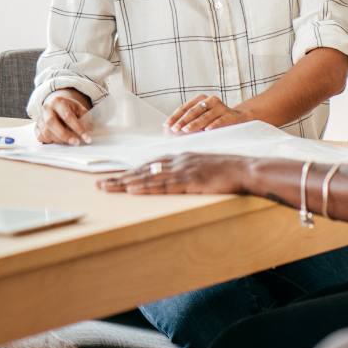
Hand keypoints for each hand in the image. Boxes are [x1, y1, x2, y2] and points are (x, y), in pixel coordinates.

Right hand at [36, 89, 92, 144]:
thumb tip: (88, 131)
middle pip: (51, 123)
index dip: (78, 128)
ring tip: (70, 142)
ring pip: (46, 132)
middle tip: (76, 142)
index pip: (67, 115)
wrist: (55, 106)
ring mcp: (39, 118)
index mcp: (57, 102)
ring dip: (59, 140)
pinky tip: (59, 141)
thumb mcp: (79, 108)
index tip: (87, 138)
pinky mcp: (36, 128)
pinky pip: (41, 137)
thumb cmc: (69, 109)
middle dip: (65, 135)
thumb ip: (85, 118)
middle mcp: (46, 109)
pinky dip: (51, 141)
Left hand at [98, 153, 249, 193]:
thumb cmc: (229, 172)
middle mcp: (178, 160)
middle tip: (101, 184)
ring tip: (107, 188)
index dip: (132, 172)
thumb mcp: (205, 169)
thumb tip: (177, 181)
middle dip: (121, 177)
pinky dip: (145, 187)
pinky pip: (162, 184)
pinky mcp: (189, 180)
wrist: (247, 170)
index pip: (150, 165)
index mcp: (182, 158)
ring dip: (125, 183)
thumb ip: (189, 172)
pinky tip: (131, 190)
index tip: (116, 178)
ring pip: (148, 177)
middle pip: (143, 170)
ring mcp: (183, 169)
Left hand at [166, 94, 250, 133]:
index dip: (175, 116)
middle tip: (174, 129)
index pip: (185, 108)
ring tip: (186, 130)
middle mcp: (210, 100)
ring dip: (195, 124)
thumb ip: (189, 121)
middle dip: (183, 121)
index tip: (166, 125)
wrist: (239, 119)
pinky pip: (220, 120)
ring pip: (205, 116)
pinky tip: (206, 130)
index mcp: (201, 99)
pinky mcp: (230, 115)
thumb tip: (170, 130)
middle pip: (193, 111)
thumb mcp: (202, 117)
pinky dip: (213, 125)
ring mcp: (221, 107)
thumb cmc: (215, 120)